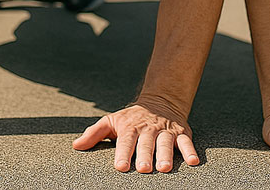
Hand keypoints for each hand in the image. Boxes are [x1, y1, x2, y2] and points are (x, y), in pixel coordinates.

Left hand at [72, 99, 197, 172]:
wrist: (161, 99)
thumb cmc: (132, 117)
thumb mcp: (112, 121)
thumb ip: (94, 133)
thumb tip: (76, 146)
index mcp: (130, 127)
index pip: (126, 141)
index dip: (123, 153)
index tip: (120, 166)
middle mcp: (148, 129)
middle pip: (146, 143)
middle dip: (145, 155)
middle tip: (143, 169)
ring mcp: (165, 131)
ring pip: (166, 143)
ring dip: (165, 155)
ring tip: (164, 168)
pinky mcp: (181, 132)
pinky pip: (187, 142)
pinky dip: (190, 151)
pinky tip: (193, 162)